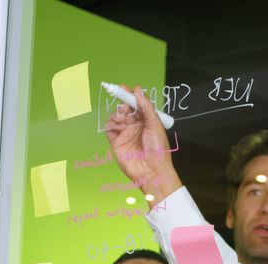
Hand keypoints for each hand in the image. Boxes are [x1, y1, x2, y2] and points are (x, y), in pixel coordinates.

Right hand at [102, 85, 183, 199]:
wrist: (152, 171)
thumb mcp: (155, 125)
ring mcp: (125, 133)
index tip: (125, 88)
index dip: (131, 96)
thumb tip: (138, 90)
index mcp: (147, 121)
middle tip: (123, 105)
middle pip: (125, 109)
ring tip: (121, 117)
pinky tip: (115, 124)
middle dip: (122, 103)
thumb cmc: (158, 150)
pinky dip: (110, 123)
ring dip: (117, 113)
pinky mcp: (116, 142)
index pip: (137, 104)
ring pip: (116, 117)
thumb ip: (146, 107)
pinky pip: (109, 129)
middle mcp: (135, 126)